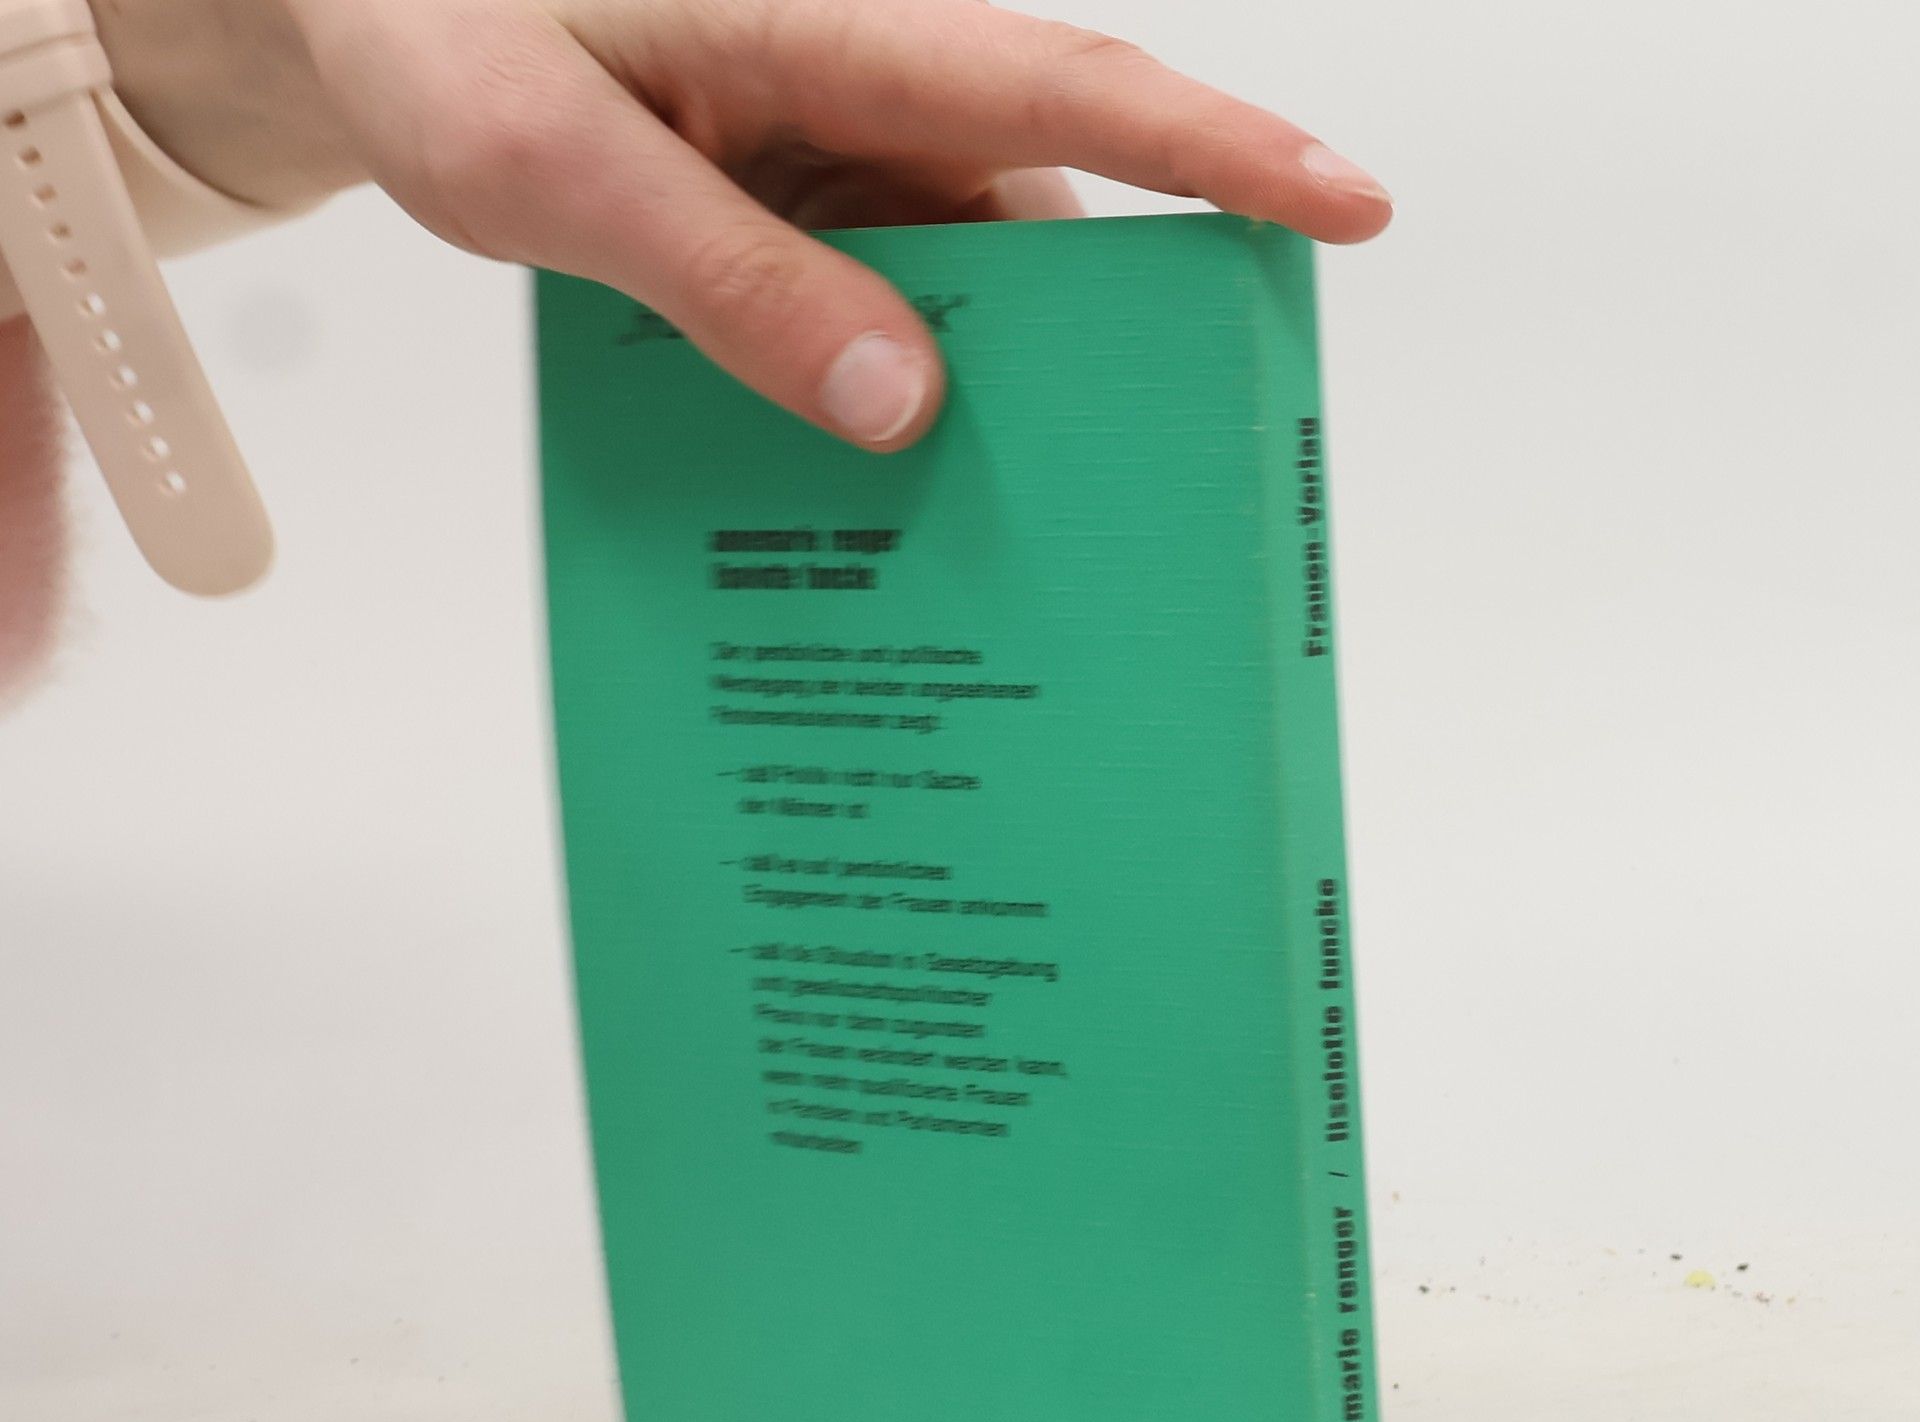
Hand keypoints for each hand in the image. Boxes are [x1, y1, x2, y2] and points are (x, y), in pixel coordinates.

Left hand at [102, 0, 1392, 449]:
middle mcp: (860, 88)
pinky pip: (880, 312)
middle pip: (1035, 224)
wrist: (366, 15)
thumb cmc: (434, 34)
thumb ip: (717, 271)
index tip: (1345, 209)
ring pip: (965, 289)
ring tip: (980, 542)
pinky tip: (861, 491)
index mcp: (824, 25)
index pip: (1056, 87)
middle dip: (1095, 360)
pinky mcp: (798, 214)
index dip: (1213, 154)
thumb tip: (897, 399)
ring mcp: (834, 158)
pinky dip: (883, 398)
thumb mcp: (542, 165)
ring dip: (976, 405)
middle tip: (1134, 507)